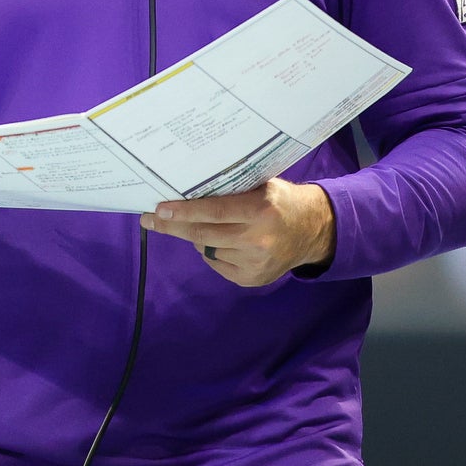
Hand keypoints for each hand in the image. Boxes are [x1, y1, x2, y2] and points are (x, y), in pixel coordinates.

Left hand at [139, 179, 335, 286]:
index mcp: (260, 210)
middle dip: (174, 227)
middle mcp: (258, 239)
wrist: (314, 231)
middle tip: (152, 219)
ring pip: (207, 249)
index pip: (213, 211)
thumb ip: (230, 189)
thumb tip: (185, 190)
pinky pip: (217, 263)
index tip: (158, 210)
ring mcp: (255, 262)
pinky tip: (222, 241)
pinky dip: (211, 251)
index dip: (183, 212)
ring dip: (197, 237)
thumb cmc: (280, 201)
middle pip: (203, 234)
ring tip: (202, 225)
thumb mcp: (260, 186)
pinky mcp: (252, 279)